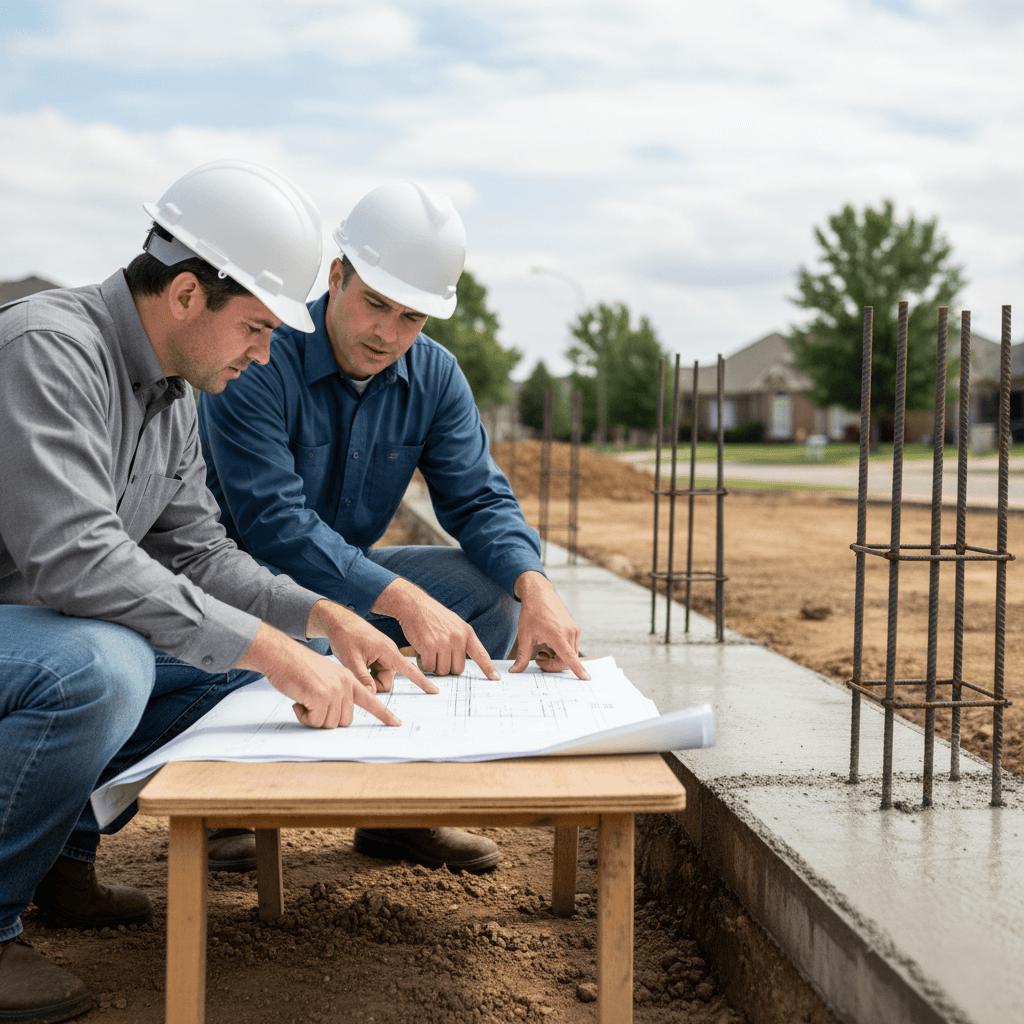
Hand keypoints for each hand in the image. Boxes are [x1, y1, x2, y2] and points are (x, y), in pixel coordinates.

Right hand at [235, 622, 400, 727]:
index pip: (371, 700)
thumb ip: (337, 693)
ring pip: (329, 723)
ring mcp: (334, 690)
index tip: (396, 723)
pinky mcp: (321, 696)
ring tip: (304, 700)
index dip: (384, 714)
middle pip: (344, 720)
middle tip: (312, 705)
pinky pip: (314, 721)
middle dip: (327, 719)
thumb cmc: (299, 667)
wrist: (283, 655)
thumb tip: (339, 716)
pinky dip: (303, 717)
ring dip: (313, 718)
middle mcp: (345, 684)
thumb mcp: (326, 677)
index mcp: (349, 679)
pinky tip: (298, 702)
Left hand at [306, 600, 438, 695]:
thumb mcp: (351, 659)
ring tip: (354, 664)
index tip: (434, 691)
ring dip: (367, 678)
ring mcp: (383, 656)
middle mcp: (389, 654)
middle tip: (356, 671)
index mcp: (388, 652)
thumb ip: (362, 679)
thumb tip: (372, 696)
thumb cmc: (345, 635)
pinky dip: (366, 673)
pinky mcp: (377, 657)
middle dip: (372, 683)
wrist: (339, 620)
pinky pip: (375, 673)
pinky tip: (356, 662)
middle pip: (386, 682)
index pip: (409, 669)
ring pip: (379, 679)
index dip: (422, 682)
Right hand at [371, 578, 499, 678]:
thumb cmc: (433, 617)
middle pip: (457, 670)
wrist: (414, 606)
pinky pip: (429, 667)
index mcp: (467, 633)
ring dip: (434, 667)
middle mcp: (458, 638)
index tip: (496, 678)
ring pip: (442, 671)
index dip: (488, 668)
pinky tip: (421, 653)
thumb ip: (461, 641)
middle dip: (447, 668)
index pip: (481, 654)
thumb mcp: (454, 624)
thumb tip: (460, 665)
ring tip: (428, 652)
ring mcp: (444, 642)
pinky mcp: (428, 646)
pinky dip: (424, 664)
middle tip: (437, 657)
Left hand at [509, 571, 588, 678]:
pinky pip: (571, 647)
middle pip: (568, 660)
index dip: (578, 669)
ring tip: (543, 649)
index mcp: (557, 634)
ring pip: (571, 655)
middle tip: (538, 658)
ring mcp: (574, 630)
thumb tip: (514, 671)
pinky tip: (550, 644)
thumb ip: (522, 656)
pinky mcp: (575, 629)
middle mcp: (569, 632)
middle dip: (554, 665)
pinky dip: (562, 651)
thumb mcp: (524, 635)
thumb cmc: (531, 613)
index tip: (586, 679)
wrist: (539, 594)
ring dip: (558, 658)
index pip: (570, 657)